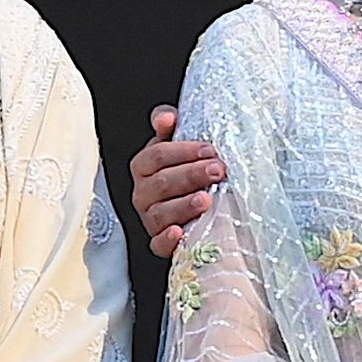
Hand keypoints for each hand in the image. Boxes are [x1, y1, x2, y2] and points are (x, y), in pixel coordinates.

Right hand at [130, 106, 220, 258]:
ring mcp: (151, 219)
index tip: (209, 150)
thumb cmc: (189, 171)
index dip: (183, 152)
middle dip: (191, 175)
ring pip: (161, 213)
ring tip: (207, 199)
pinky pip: (158, 244)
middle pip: (161, 183)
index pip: (156, 156)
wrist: (203, 206)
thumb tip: (166, 117)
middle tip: (217, 170)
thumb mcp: (179, 145)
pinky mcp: (160, 242)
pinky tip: (180, 232)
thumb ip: (169, 127)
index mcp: (144, 167)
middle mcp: (144, 193)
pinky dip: (168, 240)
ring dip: (184, 205)